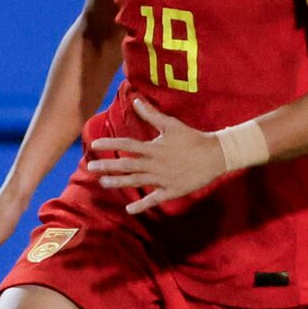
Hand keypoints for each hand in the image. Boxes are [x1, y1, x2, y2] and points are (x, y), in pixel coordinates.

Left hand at [86, 97, 239, 213]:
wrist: (217, 155)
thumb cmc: (193, 138)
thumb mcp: (171, 125)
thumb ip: (151, 114)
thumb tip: (135, 99)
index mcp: (154, 148)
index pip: (127, 144)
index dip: (110, 144)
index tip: (94, 144)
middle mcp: (156, 163)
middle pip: (127, 165)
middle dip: (108, 166)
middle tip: (91, 168)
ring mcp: (163, 178)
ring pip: (136, 181)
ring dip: (119, 182)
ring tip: (103, 183)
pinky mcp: (172, 190)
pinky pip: (155, 199)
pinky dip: (142, 205)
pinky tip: (129, 209)